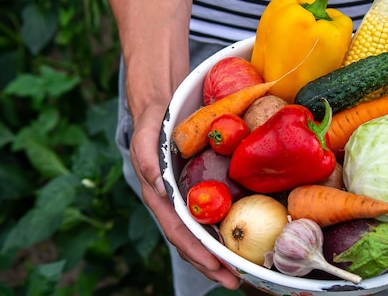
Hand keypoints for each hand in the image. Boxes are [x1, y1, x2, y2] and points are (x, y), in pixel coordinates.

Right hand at [129, 102, 241, 289]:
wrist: (158, 108)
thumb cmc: (151, 124)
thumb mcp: (145, 137)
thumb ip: (147, 161)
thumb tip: (160, 190)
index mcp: (158, 196)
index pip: (177, 231)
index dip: (196, 251)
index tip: (216, 266)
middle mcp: (171, 203)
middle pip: (190, 241)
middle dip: (211, 264)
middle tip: (235, 281)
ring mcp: (184, 199)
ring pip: (200, 234)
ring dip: (219, 255)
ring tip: (241, 272)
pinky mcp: (197, 190)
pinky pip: (210, 215)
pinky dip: (223, 231)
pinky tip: (242, 239)